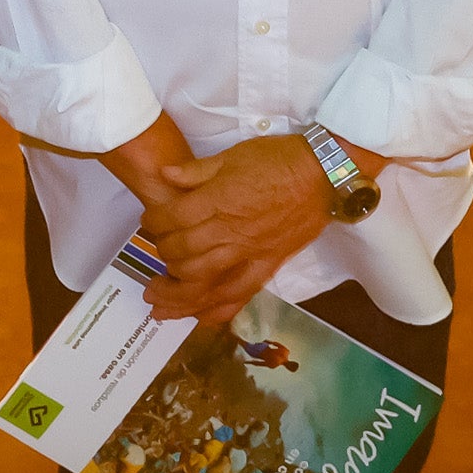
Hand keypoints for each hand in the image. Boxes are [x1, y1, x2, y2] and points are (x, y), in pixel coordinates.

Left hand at [143, 137, 336, 325]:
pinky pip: (239, 295)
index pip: (173, 219)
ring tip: (157, 296)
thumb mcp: (233, 155)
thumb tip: (165, 175)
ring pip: (204, 281)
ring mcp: (249, 252)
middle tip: (155, 250)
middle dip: (162, 253)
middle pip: (183, 252)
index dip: (154, 222)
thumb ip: (196, 171)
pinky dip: (217, 310)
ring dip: (176, 291)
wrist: (323, 174)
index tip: (149, 221)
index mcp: (218, 200)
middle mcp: (230, 231)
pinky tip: (199, 318)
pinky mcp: (267, 265)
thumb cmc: (278, 159)